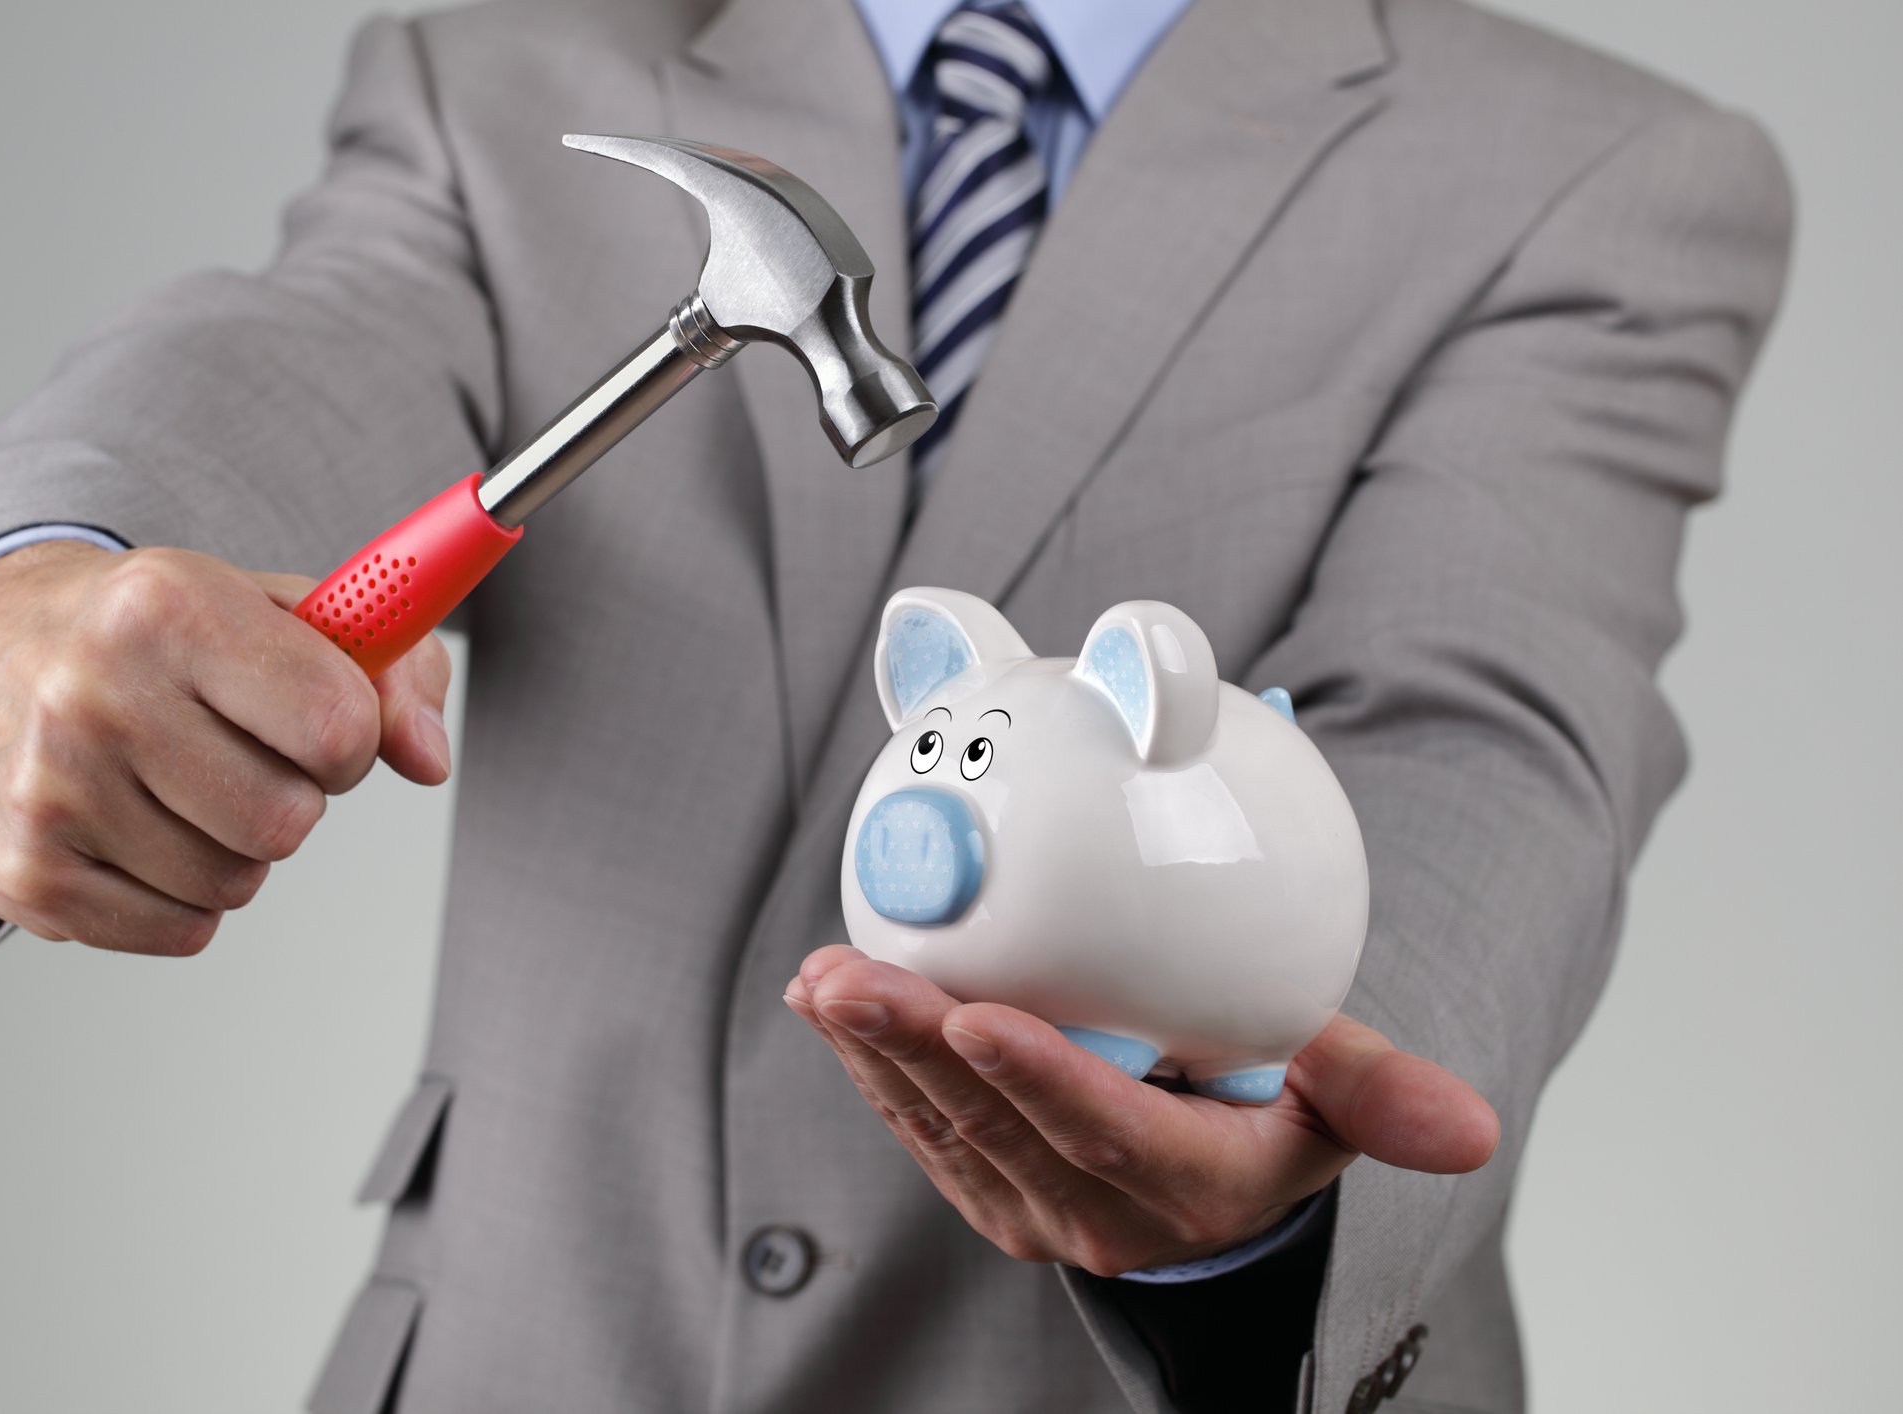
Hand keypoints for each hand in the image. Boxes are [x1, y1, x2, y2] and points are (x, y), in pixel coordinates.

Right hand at [0, 541, 452, 955]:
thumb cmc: (152, 631)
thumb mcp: (273, 609)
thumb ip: (387, 669)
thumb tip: (429, 757)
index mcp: (169, 607)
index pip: (340, 728)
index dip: (353, 738)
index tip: (320, 719)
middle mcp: (95, 695)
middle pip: (289, 821)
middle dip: (291, 795)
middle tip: (239, 751)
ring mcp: (51, 792)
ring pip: (237, 883)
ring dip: (234, 846)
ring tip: (178, 782)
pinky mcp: (26, 876)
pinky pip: (182, 930)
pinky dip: (181, 893)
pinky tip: (136, 826)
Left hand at [785, 945, 1499, 1276]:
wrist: (1213, 1197)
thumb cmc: (1269, 1121)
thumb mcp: (1330, 1108)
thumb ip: (1378, 1097)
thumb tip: (1470, 1129)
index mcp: (1183, 1185)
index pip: (1101, 1132)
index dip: (1037, 1078)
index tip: (976, 1017)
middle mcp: (1093, 1211)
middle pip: (992, 1125)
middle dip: (913, 1047)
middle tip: (850, 976)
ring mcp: (1027, 1206)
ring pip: (936, 1126)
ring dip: (871, 1052)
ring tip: (823, 978)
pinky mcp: (983, 1187)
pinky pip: (915, 1127)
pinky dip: (869, 1066)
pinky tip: (828, 1001)